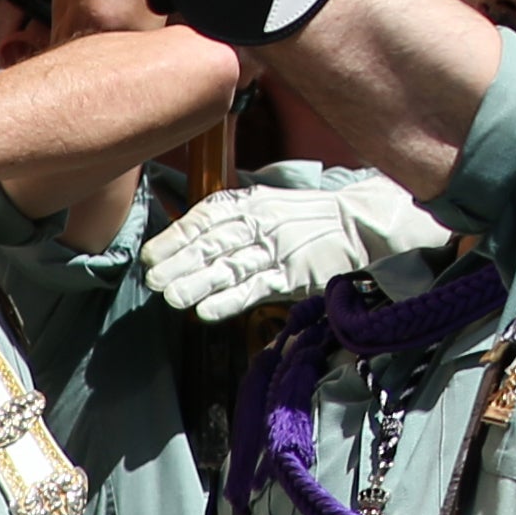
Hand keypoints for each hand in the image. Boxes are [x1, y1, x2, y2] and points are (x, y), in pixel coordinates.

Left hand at [139, 172, 450, 318]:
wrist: (363, 226)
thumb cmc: (311, 221)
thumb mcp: (272, 207)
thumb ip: (235, 220)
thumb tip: (187, 240)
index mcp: (255, 203)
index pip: (208, 216)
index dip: (177, 235)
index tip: (151, 254)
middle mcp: (263, 222)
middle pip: (213, 243)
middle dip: (179, 261)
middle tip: (153, 279)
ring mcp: (279, 248)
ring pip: (229, 266)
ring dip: (196, 282)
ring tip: (171, 296)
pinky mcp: (294, 274)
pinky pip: (256, 287)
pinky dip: (229, 299)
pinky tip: (207, 311)